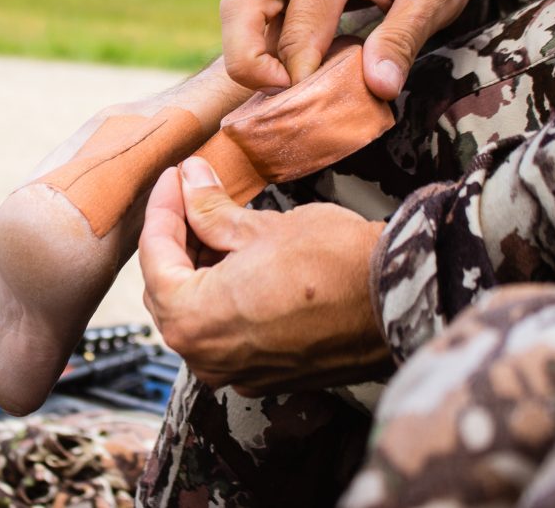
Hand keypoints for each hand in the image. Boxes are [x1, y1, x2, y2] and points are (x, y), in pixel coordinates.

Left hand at [139, 157, 392, 393]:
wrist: (399, 302)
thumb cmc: (336, 263)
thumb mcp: (261, 226)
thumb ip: (212, 209)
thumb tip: (190, 181)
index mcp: (192, 319)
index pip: (155, 256)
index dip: (162, 209)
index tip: (174, 178)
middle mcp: (204, 356)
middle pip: (168, 289)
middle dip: (176, 238)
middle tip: (191, 195)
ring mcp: (234, 372)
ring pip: (194, 312)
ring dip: (198, 268)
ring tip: (216, 222)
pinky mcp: (263, 375)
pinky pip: (223, 332)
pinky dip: (221, 296)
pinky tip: (238, 261)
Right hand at [220, 0, 479, 99]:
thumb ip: (403, 40)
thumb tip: (378, 87)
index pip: (297, 33)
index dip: (302, 80)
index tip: (321, 108)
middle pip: (240, 10)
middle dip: (250, 64)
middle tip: (285, 95)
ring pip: (238, 9)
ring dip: (246, 53)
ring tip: (283, 84)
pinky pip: (253, 12)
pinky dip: (258, 44)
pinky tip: (289, 68)